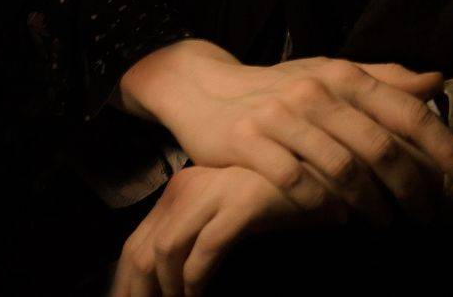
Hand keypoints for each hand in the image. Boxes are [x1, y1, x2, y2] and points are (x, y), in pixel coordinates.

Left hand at [106, 161, 341, 296]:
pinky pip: (204, 250)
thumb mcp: (223, 211)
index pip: (137, 243)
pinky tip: (201, 296)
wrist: (322, 169)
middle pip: (142, 249)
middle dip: (139, 292)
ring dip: (168, 290)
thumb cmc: (272, 198)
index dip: (129, 284)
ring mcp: (215, 190)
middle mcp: (190, 183)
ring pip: (166, 250)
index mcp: (181, 187)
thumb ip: (194, 232)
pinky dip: (197, 281)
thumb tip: (161, 278)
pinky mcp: (242, 201)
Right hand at [116, 44, 452, 228]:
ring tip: (386, 224)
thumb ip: (384, 80)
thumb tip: (436, 82)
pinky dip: (320, 205)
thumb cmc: (281, 87)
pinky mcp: (248, 142)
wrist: (206, 89)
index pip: (406, 110)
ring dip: (371, 203)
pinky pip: (293, 181)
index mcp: (344, 74)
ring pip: (340, 167)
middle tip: (429, 217)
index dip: (443, 146)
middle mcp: (317, 91)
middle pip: (379, 145)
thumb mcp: (331, 75)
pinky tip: (336, 219)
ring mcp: (281, 116)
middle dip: (412, 186)